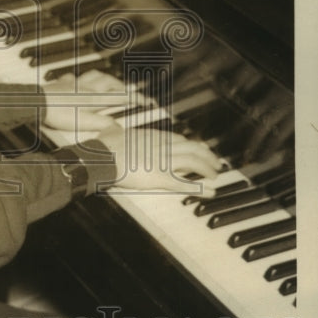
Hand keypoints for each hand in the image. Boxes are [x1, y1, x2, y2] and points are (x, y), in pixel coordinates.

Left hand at [43, 69, 152, 132]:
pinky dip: (80, 79)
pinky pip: (74, 77)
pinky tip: (77, 81)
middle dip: (122, 86)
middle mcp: (87, 87)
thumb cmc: (58, 114)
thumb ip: (102, 123)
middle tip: (129, 92)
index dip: (134, 99)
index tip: (145, 101)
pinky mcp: (61, 83)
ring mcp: (74, 83)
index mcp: (95, 97)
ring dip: (105, 78)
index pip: (120, 97)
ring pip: (95, 75)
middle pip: (110, 83)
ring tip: (109, 82)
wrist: (36, 103)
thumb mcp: (84, 123)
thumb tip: (117, 126)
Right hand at [95, 124, 220, 194]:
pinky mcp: (160, 177)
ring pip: (193, 162)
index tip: (200, 148)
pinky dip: (200, 188)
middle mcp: (162, 146)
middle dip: (207, 155)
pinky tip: (210, 191)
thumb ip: (114, 129)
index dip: (193, 145)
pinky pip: (185, 183)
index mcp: (152, 136)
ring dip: (207, 168)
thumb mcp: (111, 131)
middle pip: (192, 148)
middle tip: (216, 162)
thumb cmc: (103, 146)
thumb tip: (110, 126)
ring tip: (215, 174)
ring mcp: (163, 161)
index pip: (179, 139)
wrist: (102, 157)